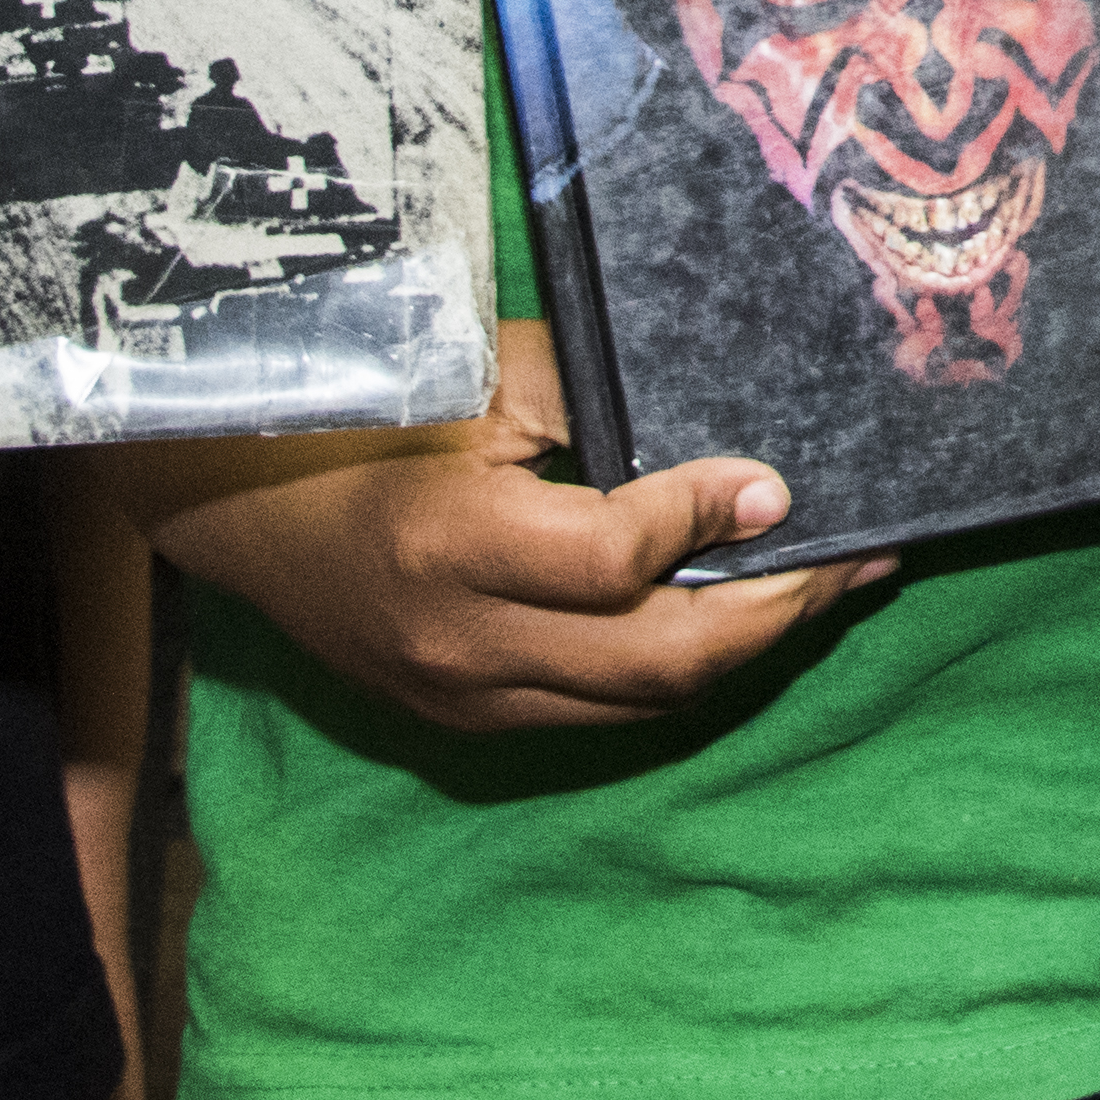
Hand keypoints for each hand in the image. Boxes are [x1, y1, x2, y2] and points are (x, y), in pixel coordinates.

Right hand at [128, 329, 880, 733]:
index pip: (621, 560)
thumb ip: (602, 401)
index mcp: (453, 544)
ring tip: (828, 588)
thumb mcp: (480, 376)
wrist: (235, 500)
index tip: (780, 482)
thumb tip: (732, 437)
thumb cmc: (368, 411)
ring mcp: (461, 697)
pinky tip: (735, 620)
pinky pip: (602, 713)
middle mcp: (461, 642)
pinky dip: (679, 670)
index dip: (712, 518)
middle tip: (863, 557)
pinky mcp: (465, 722)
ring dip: (748, 649)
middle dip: (779, 610)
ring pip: (645, 702)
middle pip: (660, 659)